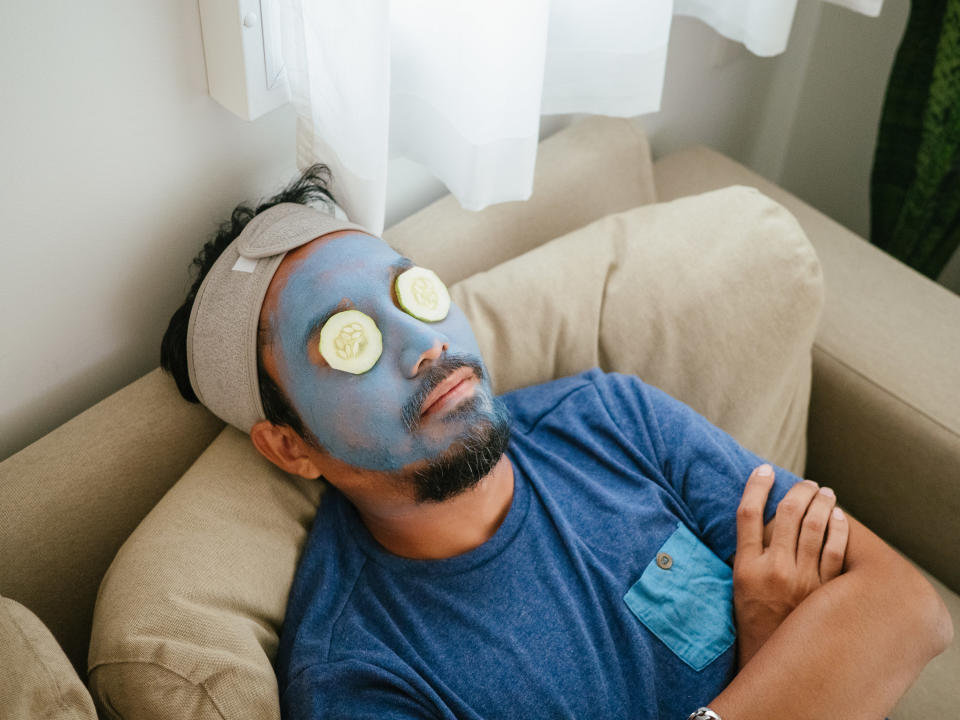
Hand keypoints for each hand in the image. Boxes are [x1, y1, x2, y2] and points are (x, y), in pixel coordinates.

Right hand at [732, 464, 848, 668]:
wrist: (774, 657)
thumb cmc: (754, 618)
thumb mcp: (740, 585)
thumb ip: (750, 554)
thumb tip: (764, 519)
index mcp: (746, 567)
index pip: (747, 515)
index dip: (756, 487)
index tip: (764, 470)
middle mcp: (773, 569)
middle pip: (785, 514)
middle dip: (797, 491)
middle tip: (805, 483)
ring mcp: (801, 580)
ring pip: (813, 527)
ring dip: (820, 503)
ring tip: (824, 492)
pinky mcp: (825, 592)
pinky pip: (835, 551)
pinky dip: (838, 529)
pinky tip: (838, 517)